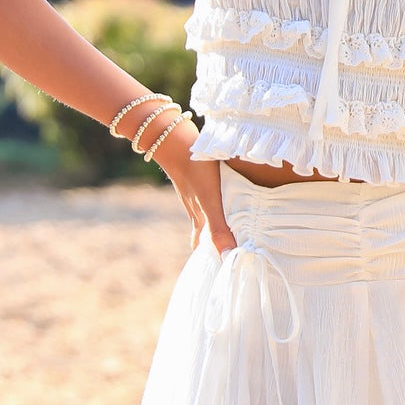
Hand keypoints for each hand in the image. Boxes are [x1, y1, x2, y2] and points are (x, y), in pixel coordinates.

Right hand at [153, 126, 237, 256]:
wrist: (175, 140)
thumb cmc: (195, 172)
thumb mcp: (209, 201)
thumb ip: (218, 228)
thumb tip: (227, 256)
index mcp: (198, 217)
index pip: (200, 243)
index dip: (207, 254)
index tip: (217, 265)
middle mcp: (195, 206)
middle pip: (203, 229)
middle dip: (213, 241)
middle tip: (227, 249)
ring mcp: (193, 191)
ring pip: (205, 212)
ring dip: (215, 221)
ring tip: (230, 226)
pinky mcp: (197, 177)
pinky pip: (207, 196)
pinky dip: (216, 202)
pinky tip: (224, 194)